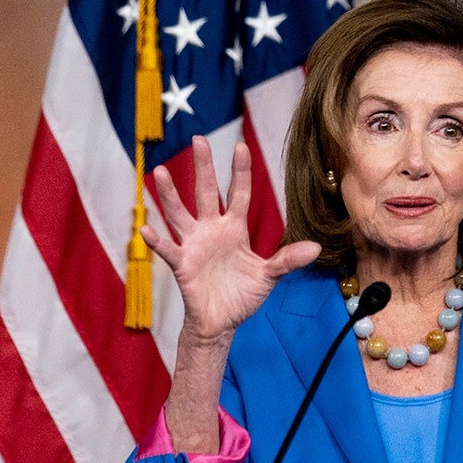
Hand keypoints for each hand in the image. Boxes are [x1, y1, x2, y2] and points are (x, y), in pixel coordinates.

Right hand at [143, 136, 320, 342]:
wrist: (223, 322)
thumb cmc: (243, 296)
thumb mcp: (269, 276)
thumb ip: (288, 260)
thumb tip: (316, 248)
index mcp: (234, 229)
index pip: (237, 194)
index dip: (240, 172)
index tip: (241, 146)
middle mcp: (212, 231)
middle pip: (206, 193)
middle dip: (203, 167)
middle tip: (199, 139)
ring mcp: (194, 245)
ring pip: (179, 214)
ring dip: (169, 195)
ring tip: (159, 172)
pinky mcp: (183, 265)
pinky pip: (168, 250)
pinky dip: (157, 240)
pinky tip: (146, 229)